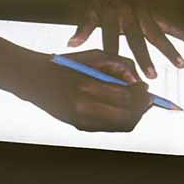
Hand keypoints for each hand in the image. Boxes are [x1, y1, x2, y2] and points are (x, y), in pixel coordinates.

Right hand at [25, 49, 152, 131]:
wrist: (35, 80)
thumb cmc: (68, 64)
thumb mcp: (95, 55)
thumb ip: (120, 65)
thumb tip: (138, 81)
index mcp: (88, 86)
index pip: (126, 98)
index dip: (142, 94)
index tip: (146, 87)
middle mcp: (84, 108)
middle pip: (127, 116)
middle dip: (142, 107)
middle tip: (148, 98)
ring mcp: (81, 121)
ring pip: (121, 126)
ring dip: (135, 115)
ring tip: (138, 103)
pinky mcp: (79, 127)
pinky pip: (109, 127)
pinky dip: (121, 119)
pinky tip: (124, 108)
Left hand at [69, 0, 183, 76]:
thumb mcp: (89, 5)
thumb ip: (83, 26)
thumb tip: (72, 43)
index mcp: (111, 14)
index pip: (110, 37)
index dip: (112, 52)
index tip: (115, 69)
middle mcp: (129, 14)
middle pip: (137, 38)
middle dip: (144, 56)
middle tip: (150, 74)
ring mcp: (145, 12)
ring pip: (158, 33)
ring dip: (169, 49)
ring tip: (180, 64)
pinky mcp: (155, 11)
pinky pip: (170, 23)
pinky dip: (183, 33)